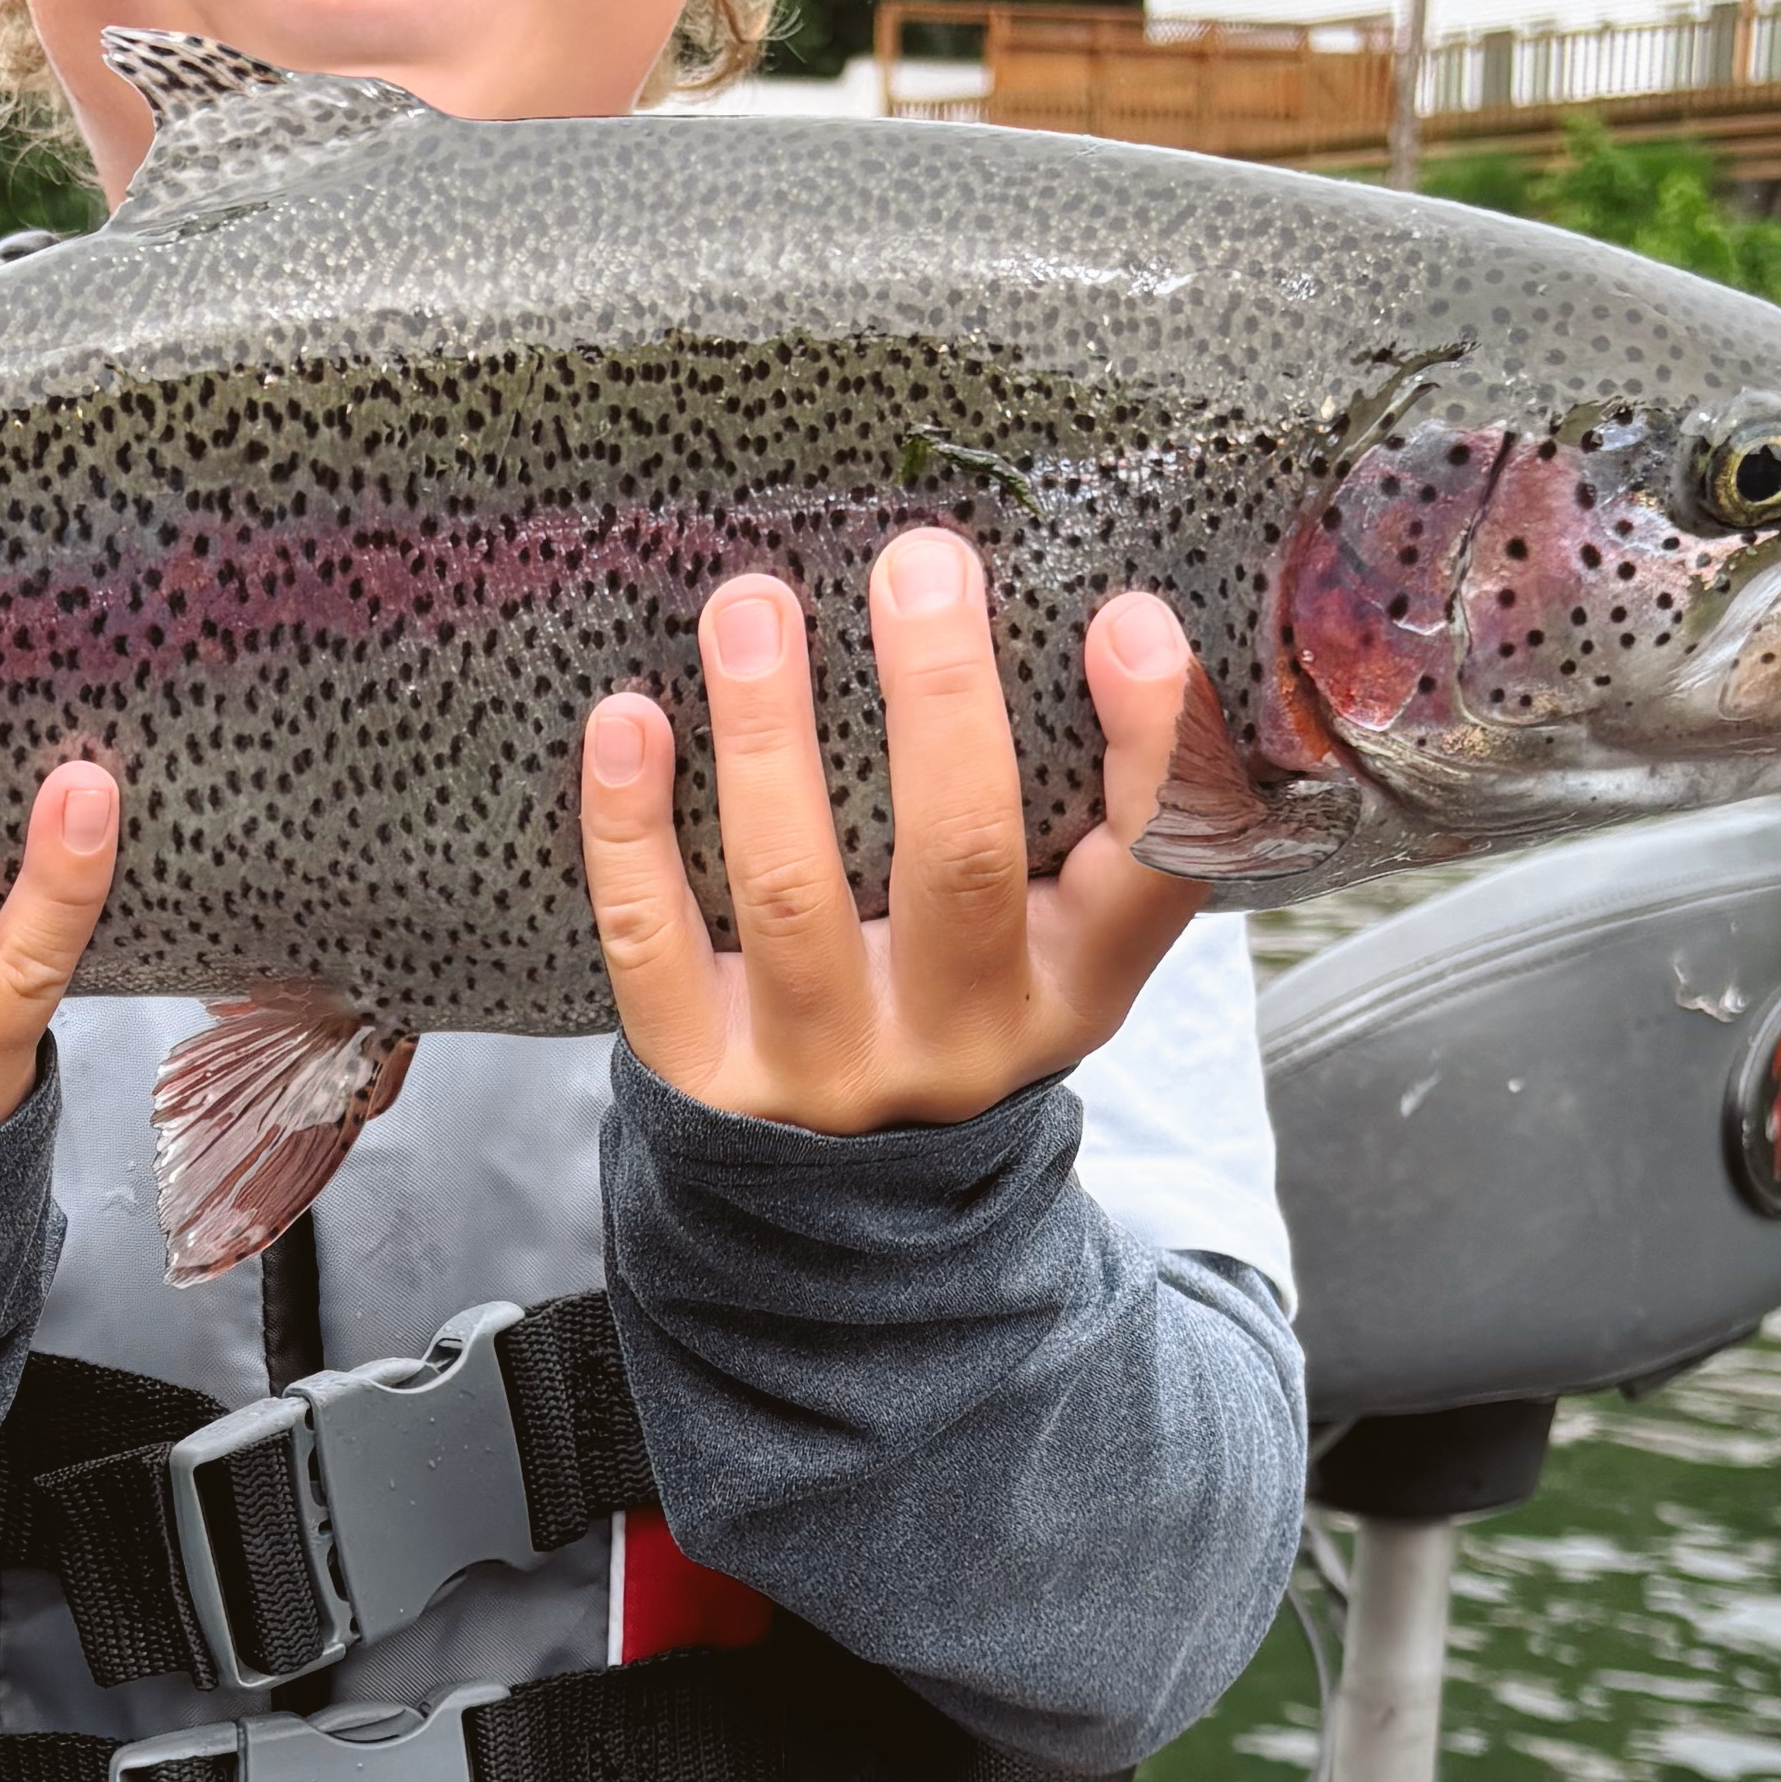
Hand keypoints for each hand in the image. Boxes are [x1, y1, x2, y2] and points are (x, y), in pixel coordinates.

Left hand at [583, 532, 1202, 1132]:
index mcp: (1074, 987)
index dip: (1153, 747)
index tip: (1126, 618)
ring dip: (769, 734)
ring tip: (753, 607)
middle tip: (919, 562)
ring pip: (792, 889)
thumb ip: (1081, 816)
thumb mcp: (1056, 943)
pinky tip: (627, 719)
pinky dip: (628, 829)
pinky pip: (654, 943)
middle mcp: (961, 1036)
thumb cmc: (957, 1010)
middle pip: (960, 856)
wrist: (847, 1220)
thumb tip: (1094, 613)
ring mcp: (825, 1066)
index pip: (1150, 868)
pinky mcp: (704, 1079)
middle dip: (940, 697)